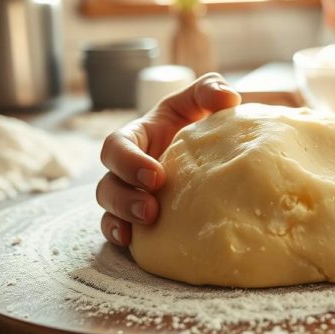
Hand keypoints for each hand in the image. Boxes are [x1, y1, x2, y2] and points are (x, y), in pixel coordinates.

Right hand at [97, 73, 240, 246]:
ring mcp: (128, 195)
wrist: (212, 153)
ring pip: (108, 208)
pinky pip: (116, 228)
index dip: (128, 162)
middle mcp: (126, 169)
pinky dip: (119, 235)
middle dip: (124, 197)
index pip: (116, 146)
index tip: (156, 175)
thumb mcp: (200, 103)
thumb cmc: (199, 124)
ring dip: (122, 217)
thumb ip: (210, 90)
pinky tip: (132, 242)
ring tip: (148, 222)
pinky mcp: (136, 218)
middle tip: (151, 209)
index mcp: (137, 138)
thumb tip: (227, 97)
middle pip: (107, 183)